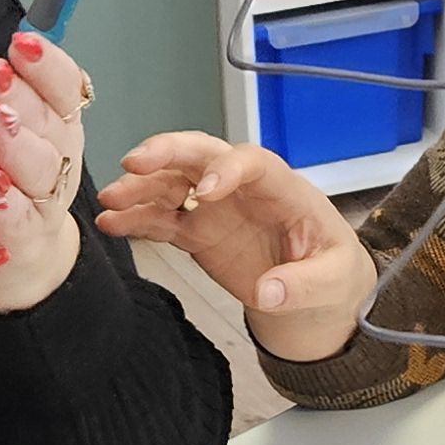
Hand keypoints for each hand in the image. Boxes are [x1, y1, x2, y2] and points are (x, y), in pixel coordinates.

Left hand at [0, 29, 92, 312]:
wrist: (9, 249)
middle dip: (26, 97)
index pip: (64, 87)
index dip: (47, 64)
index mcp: (57, 123)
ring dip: (20, 144)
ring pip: (44, 169)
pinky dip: (6, 202)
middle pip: (54, 124)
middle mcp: (62, 158)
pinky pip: (21, 220)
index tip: (22, 42)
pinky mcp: (27, 239)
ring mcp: (47, 200)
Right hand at [92, 131, 371, 363]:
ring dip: (141, 187)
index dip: (225, 170)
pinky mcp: (198, 232)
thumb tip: (269, 292)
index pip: (252, 163)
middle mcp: (243, 189)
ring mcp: (216, 208)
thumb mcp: (335, 280)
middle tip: (134, 162)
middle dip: (167, 152)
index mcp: (283, 189)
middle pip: (202, 154)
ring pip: (173, 183)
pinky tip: (111, 222)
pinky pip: (163, 220)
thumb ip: (304, 284)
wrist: (317, 288)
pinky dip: (137, 220)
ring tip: (110, 198)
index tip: (204, 194)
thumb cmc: (333, 270)